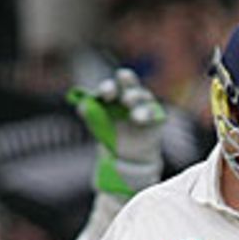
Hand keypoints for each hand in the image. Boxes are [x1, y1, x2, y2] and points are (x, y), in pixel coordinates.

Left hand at [67, 69, 165, 199]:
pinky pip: (155, 112)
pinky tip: (139, 120)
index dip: (109, 88)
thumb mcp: (98, 125)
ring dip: (137, 101)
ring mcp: (145, 104)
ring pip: (144, 96)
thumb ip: (89, 115)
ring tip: (134, 116)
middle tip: (123, 96)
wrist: (128, 156)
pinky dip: (149, 114)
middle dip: (127, 83)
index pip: (112, 85)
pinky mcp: (156, 117)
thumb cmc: (112, 134)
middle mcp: (131, 94)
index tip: (105, 95)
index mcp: (115, 94)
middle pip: (130, 82)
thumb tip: (82, 106)